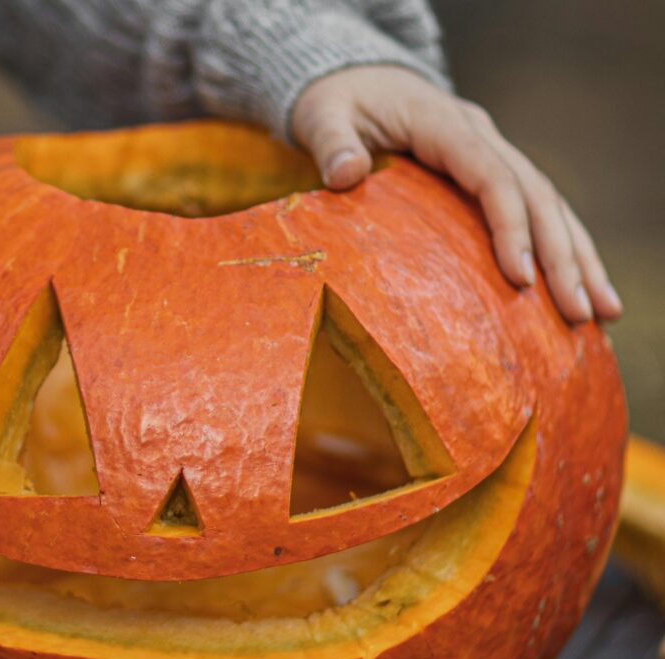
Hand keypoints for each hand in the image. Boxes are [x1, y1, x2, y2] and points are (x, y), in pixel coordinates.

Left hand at [292, 65, 621, 323]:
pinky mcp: (490, 172)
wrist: (354, 80)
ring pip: (549, 203)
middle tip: (580, 312)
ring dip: (577, 257)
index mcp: (443, 122)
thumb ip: (331, 141)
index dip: (511, 226)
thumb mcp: (321, 114)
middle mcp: (479, 136)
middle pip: (535, 193)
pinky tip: (580, 288)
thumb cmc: (335, 101)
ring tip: (602, 312)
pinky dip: (560, 248)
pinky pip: (534, 210)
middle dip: (561, 255)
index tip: (521, 278)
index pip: (491, 175)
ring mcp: (491, 153)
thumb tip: (345, 172)